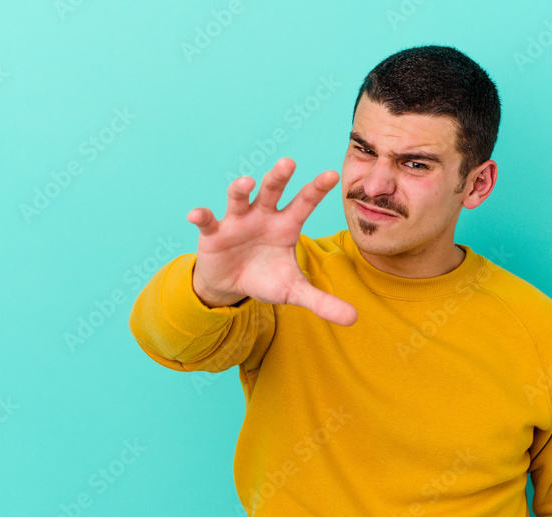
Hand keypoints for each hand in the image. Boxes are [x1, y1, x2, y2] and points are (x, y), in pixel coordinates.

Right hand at [187, 157, 357, 325]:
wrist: (231, 285)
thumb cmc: (266, 278)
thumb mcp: (293, 291)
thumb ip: (322, 302)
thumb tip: (354, 319)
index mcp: (286, 225)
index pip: (304, 203)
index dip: (316, 189)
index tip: (332, 174)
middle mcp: (263, 216)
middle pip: (272, 190)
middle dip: (279, 176)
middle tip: (289, 162)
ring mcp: (237, 221)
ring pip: (239, 199)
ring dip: (241, 189)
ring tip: (246, 183)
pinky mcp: (214, 233)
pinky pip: (208, 221)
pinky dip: (202, 216)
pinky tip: (196, 215)